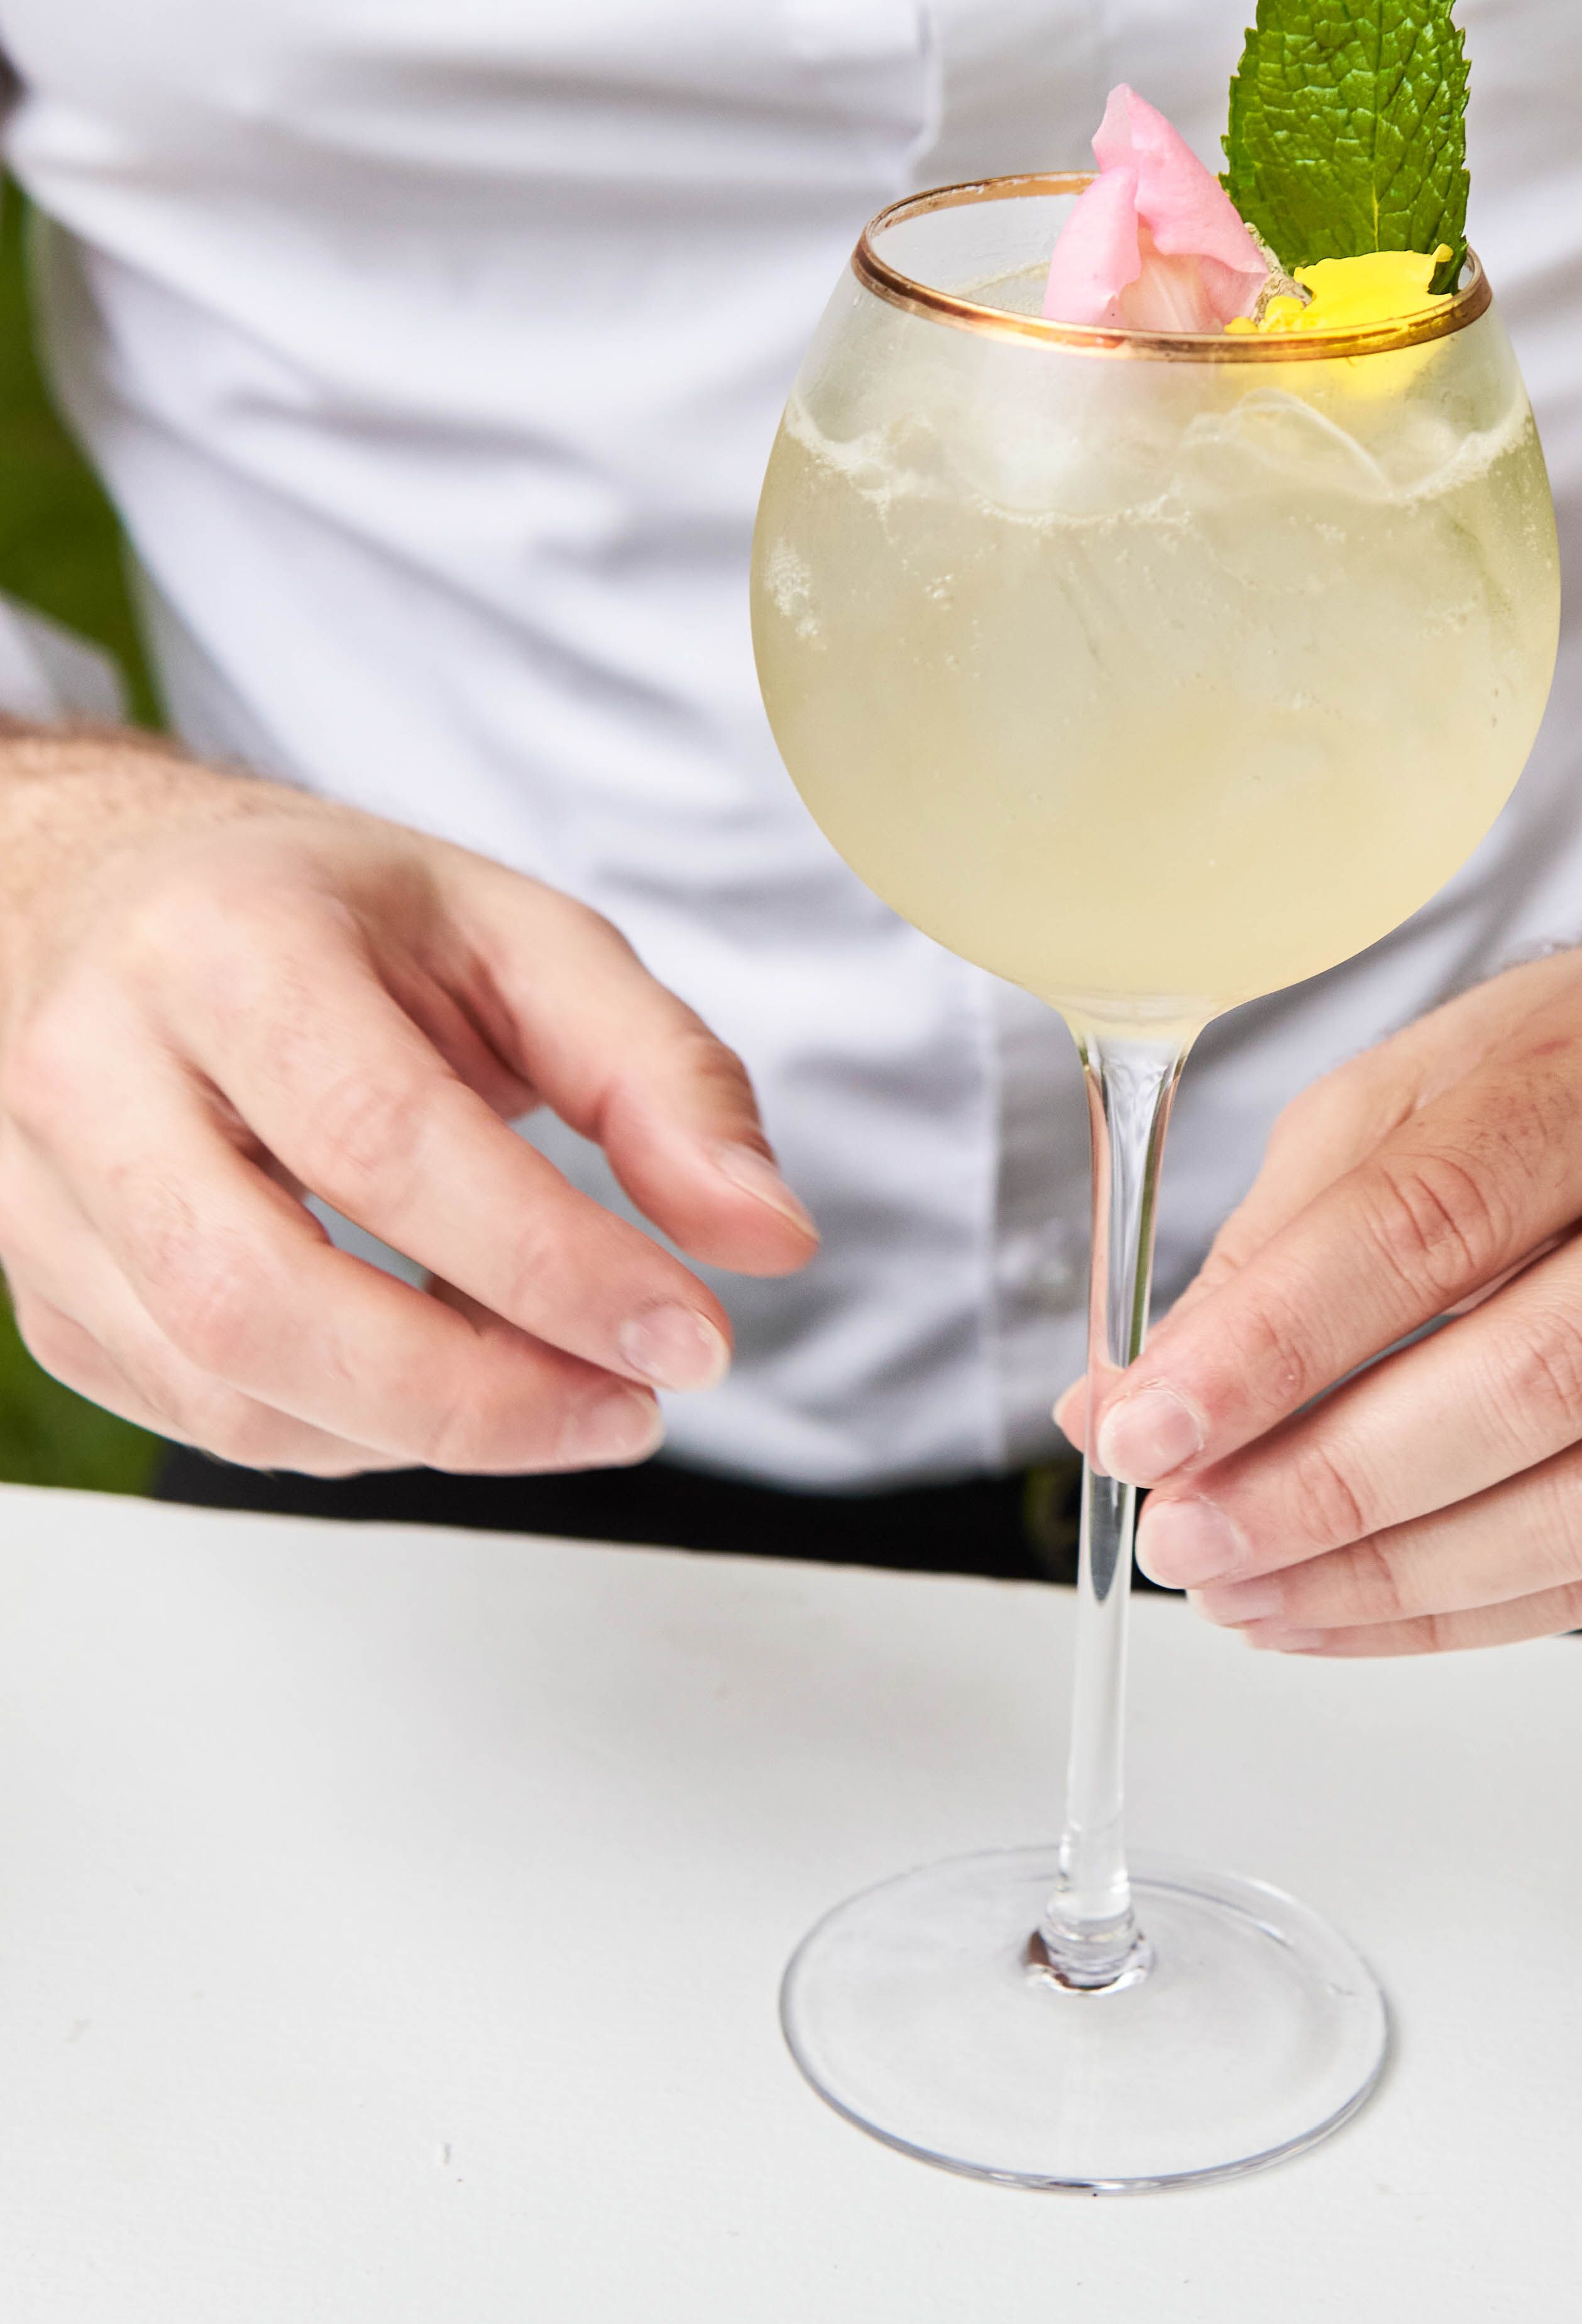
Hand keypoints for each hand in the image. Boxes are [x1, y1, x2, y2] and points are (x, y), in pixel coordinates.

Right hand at [0, 732, 814, 1476]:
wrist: (100, 891)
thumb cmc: (319, 913)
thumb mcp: (516, 935)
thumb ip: (659, 1074)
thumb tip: (767, 1234)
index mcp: (226, 943)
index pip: (385, 1141)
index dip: (550, 1264)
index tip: (687, 1335)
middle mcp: (98, 1067)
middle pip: (266, 1296)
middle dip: (479, 1393)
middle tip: (630, 1407)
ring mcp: (44, 1192)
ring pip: (223, 1385)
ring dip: (423, 1431)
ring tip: (562, 1393)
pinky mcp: (41, 1290)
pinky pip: (196, 1413)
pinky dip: (344, 1432)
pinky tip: (442, 1384)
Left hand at [1066, 926, 1581, 1654]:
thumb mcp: (1418, 1087)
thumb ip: (1277, 1243)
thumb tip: (1130, 1404)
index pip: (1441, 1216)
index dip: (1278, 1341)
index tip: (1148, 1426)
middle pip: (1539, 1376)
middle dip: (1329, 1484)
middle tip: (1187, 1536)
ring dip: (1397, 1578)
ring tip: (1250, 1595)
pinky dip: (1481, 1611)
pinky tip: (1361, 1610)